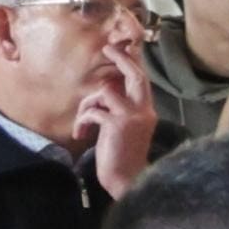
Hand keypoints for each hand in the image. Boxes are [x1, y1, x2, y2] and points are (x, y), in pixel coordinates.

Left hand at [77, 38, 155, 192]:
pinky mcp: (116, 124)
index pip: (142, 82)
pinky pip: (93, 111)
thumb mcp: (126, 129)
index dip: (132, 64)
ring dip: (87, 106)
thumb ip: (121, 110)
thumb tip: (106, 92)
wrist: (127, 179)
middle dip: (122, 59)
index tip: (121, 50)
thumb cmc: (123, 156)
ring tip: (83, 125)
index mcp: (147, 112)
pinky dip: (82, 122)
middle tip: (109, 48)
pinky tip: (81, 135)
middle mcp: (143, 110)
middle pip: (135, 76)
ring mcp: (131, 116)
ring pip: (104, 93)